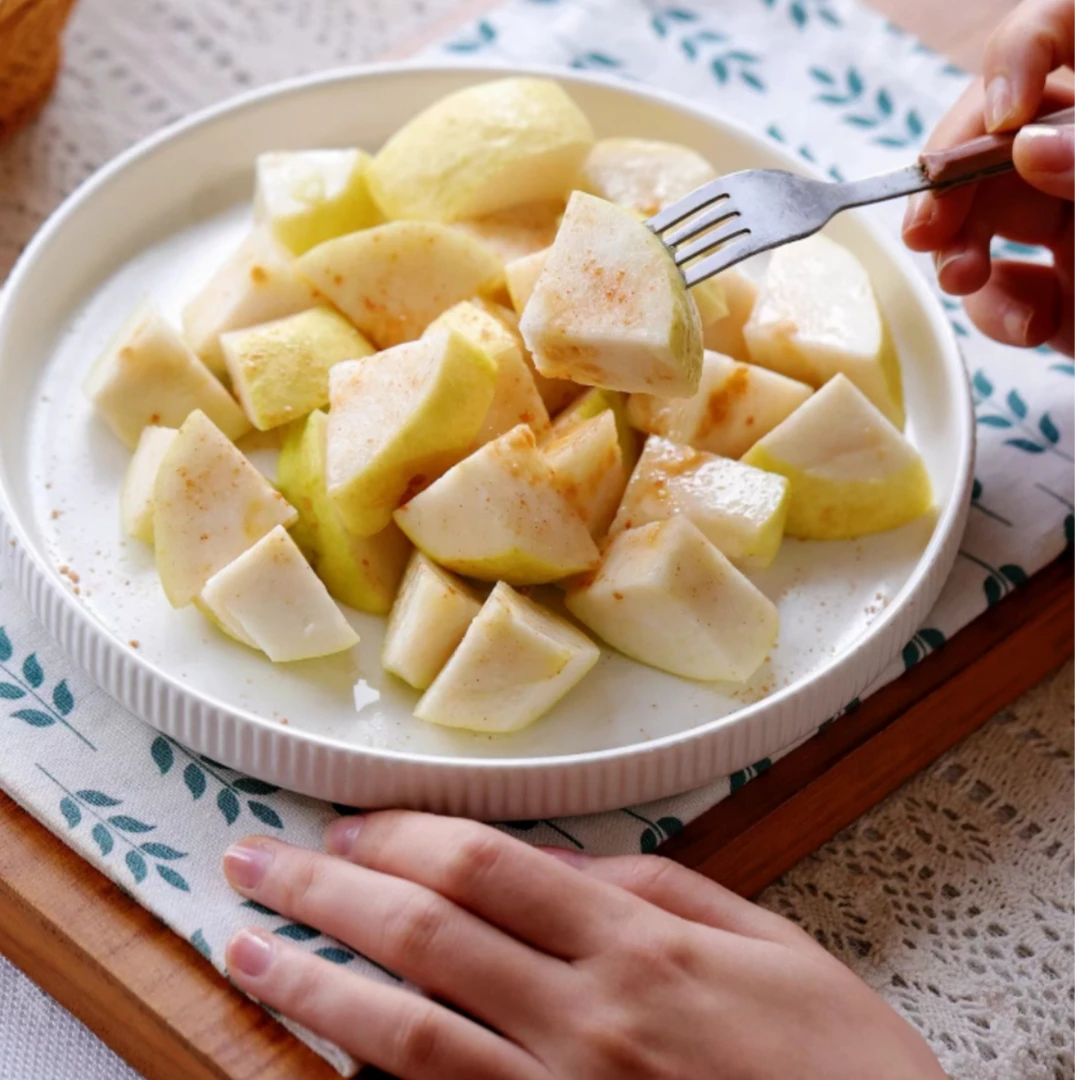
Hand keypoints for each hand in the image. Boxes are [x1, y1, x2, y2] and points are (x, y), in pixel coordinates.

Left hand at [222, 812, 944, 1078]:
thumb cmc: (841, 1065)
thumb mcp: (774, 945)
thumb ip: (666, 889)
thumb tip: (566, 861)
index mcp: (641, 945)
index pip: (486, 866)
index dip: (402, 835)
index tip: (346, 821)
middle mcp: (587, 1017)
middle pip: (426, 934)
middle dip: (327, 890)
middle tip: (254, 862)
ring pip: (406, 1034)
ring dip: (313, 986)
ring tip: (244, 951)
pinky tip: (320, 1057)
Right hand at [902, 0, 1077, 356]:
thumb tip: (1027, 146)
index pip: (1065, 25)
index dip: (1021, 53)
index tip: (1005, 113)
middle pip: (996, 130)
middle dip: (953, 176)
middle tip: (929, 221)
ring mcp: (1074, 219)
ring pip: (982, 215)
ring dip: (958, 249)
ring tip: (962, 278)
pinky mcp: (1060, 288)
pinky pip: (1003, 288)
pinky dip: (1000, 310)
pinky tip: (1031, 325)